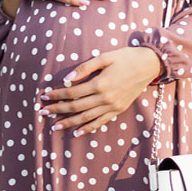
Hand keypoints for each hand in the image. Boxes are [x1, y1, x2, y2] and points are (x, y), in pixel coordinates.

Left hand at [37, 47, 162, 136]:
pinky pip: (100, 123)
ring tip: (54, 126)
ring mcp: (112, 107)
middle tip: (43, 112)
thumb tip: (68, 78)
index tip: (45, 96)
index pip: (72, 92)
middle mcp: (105, 98)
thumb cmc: (125, 58)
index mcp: (99, 84)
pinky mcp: (118, 111)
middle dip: (57, 110)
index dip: (57, 95)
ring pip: (85, 118)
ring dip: (68, 123)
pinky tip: (76, 133)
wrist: (148, 65)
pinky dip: (87, 129)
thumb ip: (85, 68)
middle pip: (75, 107)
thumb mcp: (104, 57)